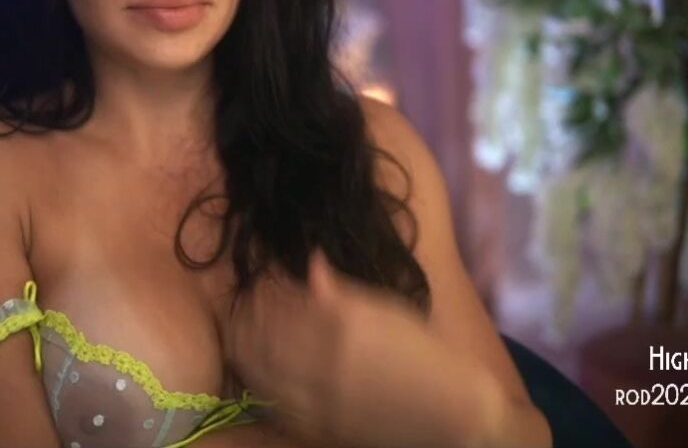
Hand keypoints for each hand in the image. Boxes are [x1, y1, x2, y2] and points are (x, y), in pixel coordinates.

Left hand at [222, 249, 437, 445]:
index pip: (283, 300)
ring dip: (244, 348)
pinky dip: (257, 381)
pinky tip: (254, 369)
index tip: (257, 282)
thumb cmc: (422, 352)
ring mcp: (320, 395)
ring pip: (261, 368)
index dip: (262, 290)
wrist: (448, 409)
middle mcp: (326, 358)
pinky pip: (274, 401)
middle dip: (246, 317)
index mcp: (344, 322)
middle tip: (241, 308)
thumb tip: (311, 261)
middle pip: (263, 333)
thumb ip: (342, 291)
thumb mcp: (387, 310)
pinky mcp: (319, 425)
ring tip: (240, 334)